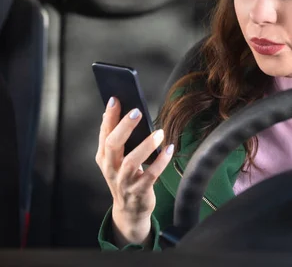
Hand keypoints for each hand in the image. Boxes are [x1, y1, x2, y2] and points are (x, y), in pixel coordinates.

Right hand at [95, 97, 173, 245]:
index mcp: (104, 157)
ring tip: (159, 132)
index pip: (104, 133)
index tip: (115, 99)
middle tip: (136, 111)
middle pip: (113, 145)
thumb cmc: (125, 177)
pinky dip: (160, 162)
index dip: (109, 116)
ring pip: (131, 161)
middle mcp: (111, 169)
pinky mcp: (139, 191)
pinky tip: (169, 149)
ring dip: (146, 145)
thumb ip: (116, 138)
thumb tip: (114, 111)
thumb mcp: (116, 159)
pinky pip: (150, 176)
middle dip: (123, 127)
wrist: (129, 210)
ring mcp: (124, 181)